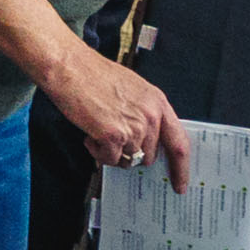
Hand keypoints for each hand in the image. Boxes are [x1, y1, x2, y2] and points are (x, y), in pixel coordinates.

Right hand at [44, 46, 188, 187]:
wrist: (68, 66)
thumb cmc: (92, 73)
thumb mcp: (132, 89)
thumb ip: (144, 113)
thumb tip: (145, 138)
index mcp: (157, 102)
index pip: (179, 143)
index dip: (181, 168)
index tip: (179, 183)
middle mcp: (150, 116)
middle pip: (149, 156)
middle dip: (131, 153)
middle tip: (114, 140)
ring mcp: (133, 127)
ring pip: (128, 159)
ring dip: (111, 151)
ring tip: (97, 130)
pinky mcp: (113, 135)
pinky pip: (109, 159)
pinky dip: (97, 151)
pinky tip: (90, 133)